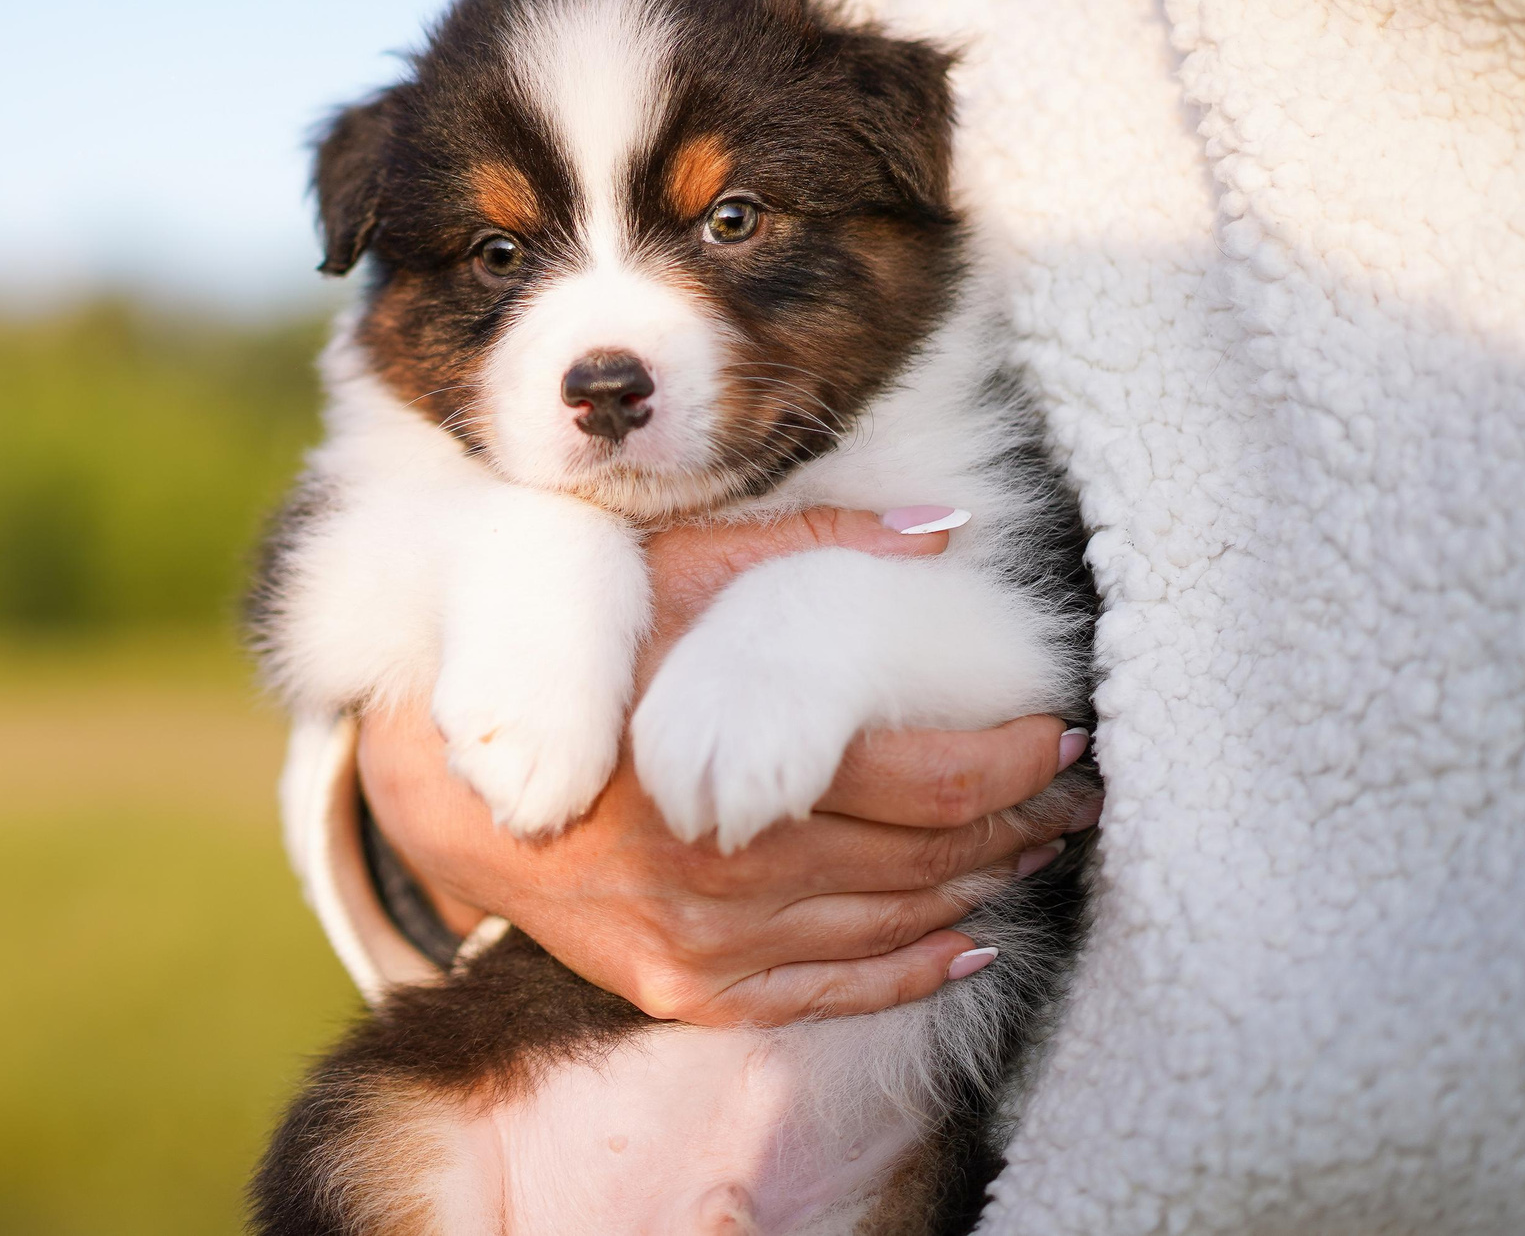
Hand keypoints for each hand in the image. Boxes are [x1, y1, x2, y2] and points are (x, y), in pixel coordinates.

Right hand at [354, 507, 1100, 1026]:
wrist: (449, 785)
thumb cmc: (572, 660)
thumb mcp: (668, 574)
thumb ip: (801, 548)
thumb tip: (941, 529)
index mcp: (736, 766)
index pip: (926, 783)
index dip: (1013, 763)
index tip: (1060, 734)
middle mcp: (726, 873)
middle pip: (925, 863)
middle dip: (1017, 827)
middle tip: (1074, 795)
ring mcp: (704, 945)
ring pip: (887, 930)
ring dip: (978, 891)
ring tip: (1032, 849)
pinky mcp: (682, 989)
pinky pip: (825, 995)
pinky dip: (907, 971)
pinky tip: (963, 939)